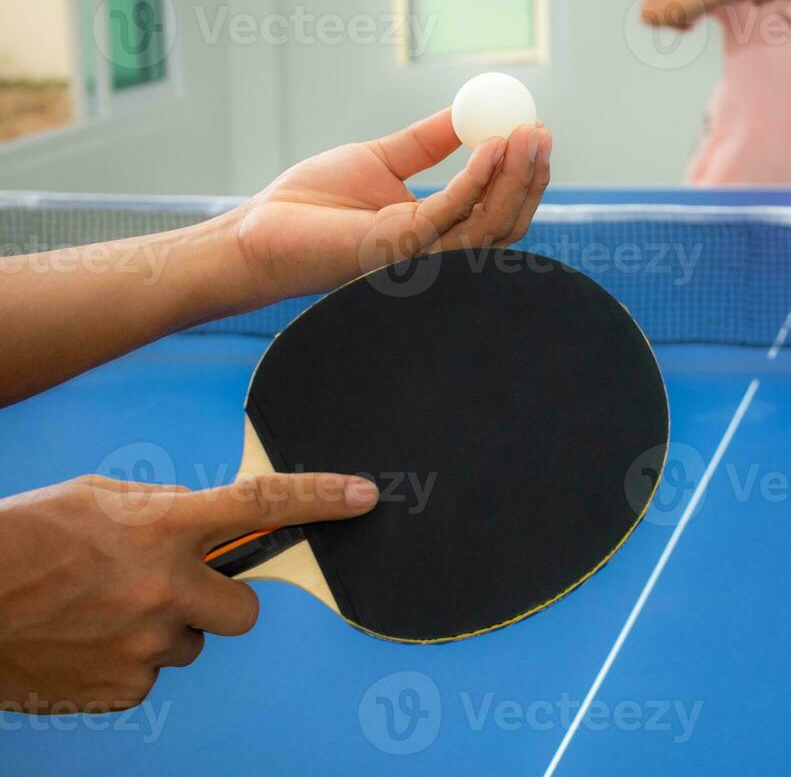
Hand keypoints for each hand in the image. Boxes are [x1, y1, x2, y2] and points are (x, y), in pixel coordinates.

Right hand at [0, 472, 378, 712]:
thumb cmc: (22, 540)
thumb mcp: (98, 498)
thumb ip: (163, 510)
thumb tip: (205, 521)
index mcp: (160, 528)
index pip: (260, 505)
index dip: (320, 498)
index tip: (362, 496)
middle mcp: (164, 588)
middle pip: (245, 608)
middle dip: (220, 600)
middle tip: (173, 589)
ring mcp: (145, 643)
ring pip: (193, 643)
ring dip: (164, 630)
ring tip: (104, 612)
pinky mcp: (122, 688)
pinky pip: (152, 675)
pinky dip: (128, 661)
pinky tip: (87, 640)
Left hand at [234, 109, 551, 300]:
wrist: (259, 229)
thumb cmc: (311, 203)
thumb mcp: (382, 159)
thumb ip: (428, 143)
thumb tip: (468, 114)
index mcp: (436, 233)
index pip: (495, 209)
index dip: (521, 174)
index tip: (534, 131)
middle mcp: (436, 251)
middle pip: (505, 220)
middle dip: (531, 176)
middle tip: (542, 130)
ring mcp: (420, 255)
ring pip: (489, 222)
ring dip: (515, 176)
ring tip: (527, 132)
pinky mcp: (397, 247)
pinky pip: (450, 210)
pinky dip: (477, 177)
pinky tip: (490, 144)